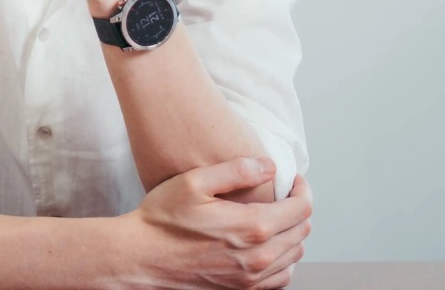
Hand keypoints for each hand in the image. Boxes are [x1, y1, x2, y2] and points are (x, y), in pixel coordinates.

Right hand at [126, 158, 313, 289]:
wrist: (141, 256)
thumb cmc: (163, 218)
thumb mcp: (195, 182)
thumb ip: (237, 170)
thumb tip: (270, 165)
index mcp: (251, 227)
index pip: (301, 209)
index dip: (303, 190)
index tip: (293, 179)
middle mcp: (258, 257)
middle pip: (302, 231)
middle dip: (298, 208)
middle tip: (284, 193)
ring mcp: (250, 278)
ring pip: (295, 255)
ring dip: (293, 233)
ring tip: (277, 215)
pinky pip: (281, 277)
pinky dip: (284, 259)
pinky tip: (269, 244)